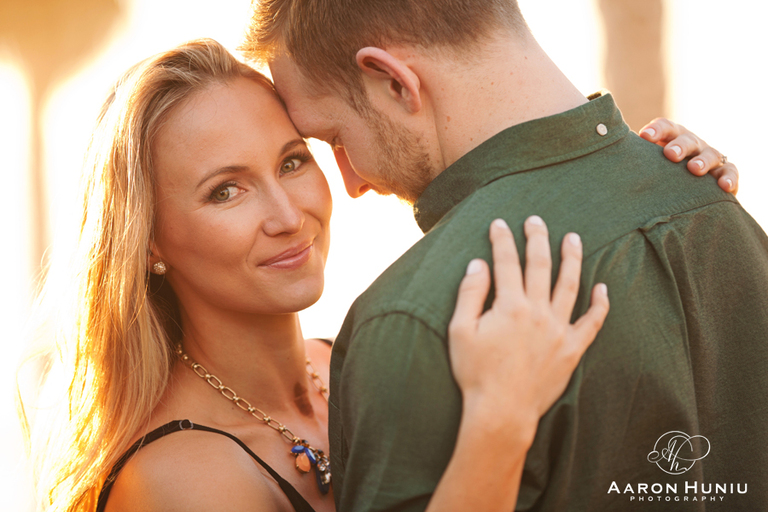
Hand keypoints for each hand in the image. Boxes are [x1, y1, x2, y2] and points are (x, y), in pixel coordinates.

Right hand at [448, 216, 609, 434]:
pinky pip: (592, 323)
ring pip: (570, 286)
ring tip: (573, 238)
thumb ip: (470, 294)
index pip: (506, 262)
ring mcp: (559, 330)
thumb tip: (479, 264)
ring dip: (572, 259)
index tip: (499, 223)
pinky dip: (599, 305)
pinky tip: (602, 288)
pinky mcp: (572, 350)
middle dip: (537, 239)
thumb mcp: (459, 331)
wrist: (502, 411)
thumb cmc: (476, 373)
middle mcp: (538, 312)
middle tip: (536, 220)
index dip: (502, 240)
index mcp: (510, 306)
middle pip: (540, 266)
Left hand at [639, 117, 737, 193]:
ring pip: (709, 154)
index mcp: (670, 137)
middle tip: (670, 154)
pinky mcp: (723, 173)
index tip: (644, 136)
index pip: (664, 127)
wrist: (684, 187)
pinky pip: (730, 172)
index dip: (656, 129)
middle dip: (678, 145)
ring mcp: (709, 156)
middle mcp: (690, 143)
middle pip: (686, 138)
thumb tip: (600, 159)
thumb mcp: (643, 165)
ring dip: (702, 160)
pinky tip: (725, 187)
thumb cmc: (655, 172)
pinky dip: (729, 178)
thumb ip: (630, 160)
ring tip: (693, 169)